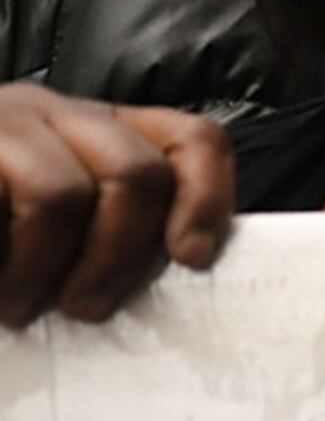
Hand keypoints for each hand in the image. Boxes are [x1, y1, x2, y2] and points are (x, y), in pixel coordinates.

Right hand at [0, 85, 230, 327]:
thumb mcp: (48, 225)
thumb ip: (106, 228)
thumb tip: (186, 263)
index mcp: (92, 130)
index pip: (190, 139)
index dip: (209, 198)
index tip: (193, 259)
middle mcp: (50, 111)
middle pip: (138, 175)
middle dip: (120, 257)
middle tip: (83, 308)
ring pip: (63, 195)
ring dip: (44, 269)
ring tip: (17, 307)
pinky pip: (12, 202)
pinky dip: (2, 262)